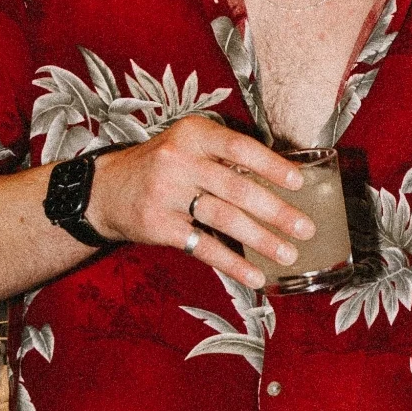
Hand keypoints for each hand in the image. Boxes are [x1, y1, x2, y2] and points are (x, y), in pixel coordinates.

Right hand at [87, 116, 315, 288]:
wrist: (106, 189)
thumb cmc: (163, 165)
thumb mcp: (189, 145)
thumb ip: (226, 156)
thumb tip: (282, 178)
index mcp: (193, 134)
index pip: (239, 147)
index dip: (271, 165)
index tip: (299, 183)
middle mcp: (179, 160)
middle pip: (236, 188)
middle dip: (276, 212)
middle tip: (305, 228)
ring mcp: (166, 194)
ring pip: (224, 219)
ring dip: (261, 240)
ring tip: (288, 254)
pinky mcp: (159, 226)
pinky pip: (203, 247)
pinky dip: (233, 264)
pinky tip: (255, 276)